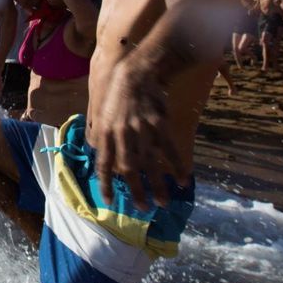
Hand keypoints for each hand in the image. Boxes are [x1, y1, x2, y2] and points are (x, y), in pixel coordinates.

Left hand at [90, 66, 186, 210]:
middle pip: (128, 168)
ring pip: (149, 162)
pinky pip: (169, 148)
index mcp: (105, 133)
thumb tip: (100, 158)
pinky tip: (182, 179)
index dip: (105, 183)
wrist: (135, 74)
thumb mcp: (101, 116)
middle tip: (143, 208)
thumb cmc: (116, 96)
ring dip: (157, 184)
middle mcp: (122, 134)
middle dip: (135, 190)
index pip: (103, 164)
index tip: (109, 200)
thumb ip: (101, 138)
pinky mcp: (159, 124)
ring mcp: (142, 130)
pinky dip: (176, 165)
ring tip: (163, 202)